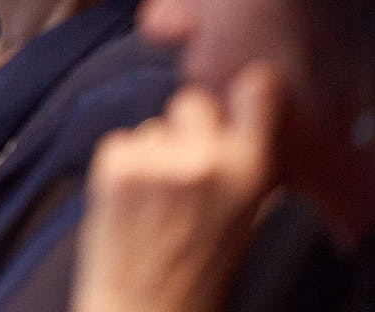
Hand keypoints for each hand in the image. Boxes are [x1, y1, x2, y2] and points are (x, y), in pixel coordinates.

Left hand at [73, 64, 282, 311]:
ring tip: (156, 199)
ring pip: (153, 125)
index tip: (242, 85)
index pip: (258, 91)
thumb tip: (247, 107)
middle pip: (192, 100)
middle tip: (183, 166)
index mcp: (251, 172)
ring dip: (152, 151)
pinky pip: (121, 140)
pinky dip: (123, 164)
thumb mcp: (246, 214)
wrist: (148, 306)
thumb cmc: (201, 267)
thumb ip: (244, 164)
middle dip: (187, 125)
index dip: (245, 87)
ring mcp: (158, 160)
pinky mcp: (116, 163)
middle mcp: (207, 159)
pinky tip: (131, 200)